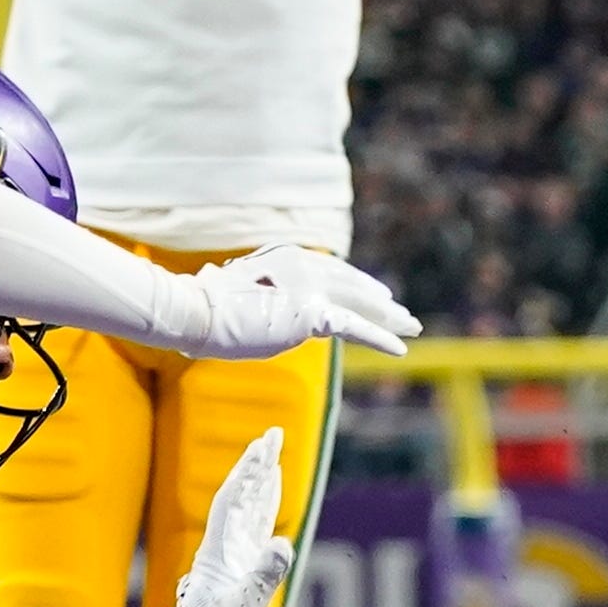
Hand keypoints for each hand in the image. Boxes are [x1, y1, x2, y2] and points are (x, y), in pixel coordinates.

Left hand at [147, 432, 293, 606]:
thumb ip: (263, 577)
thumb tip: (282, 544)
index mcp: (222, 553)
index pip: (236, 500)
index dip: (250, 471)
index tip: (265, 445)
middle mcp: (226, 549)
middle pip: (243, 496)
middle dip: (259, 465)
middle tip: (274, 434)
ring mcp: (231, 558)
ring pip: (249, 510)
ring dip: (262, 482)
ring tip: (275, 458)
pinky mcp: (237, 571)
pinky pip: (254, 530)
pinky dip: (264, 509)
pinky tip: (270, 503)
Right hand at [169, 247, 418, 358]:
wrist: (194, 311)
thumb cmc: (205, 307)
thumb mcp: (240, 295)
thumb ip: (263, 297)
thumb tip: (258, 302)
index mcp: (287, 258)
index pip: (332, 272)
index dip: (357, 285)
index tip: (378, 296)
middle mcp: (303, 266)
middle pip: (351, 285)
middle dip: (380, 302)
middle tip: (405, 315)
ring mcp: (308, 286)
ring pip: (359, 304)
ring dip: (389, 318)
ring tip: (413, 328)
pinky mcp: (310, 312)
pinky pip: (354, 327)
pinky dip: (380, 337)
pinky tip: (401, 348)